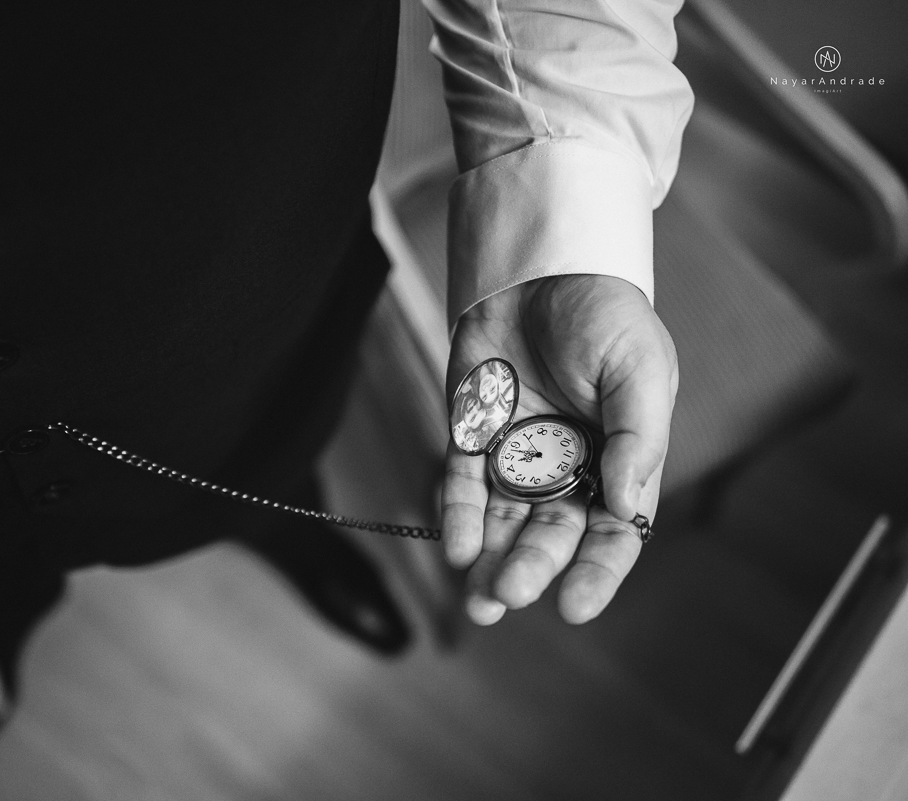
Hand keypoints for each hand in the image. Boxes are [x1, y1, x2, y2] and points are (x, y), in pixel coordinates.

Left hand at [442, 275, 677, 624]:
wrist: (542, 267)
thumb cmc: (605, 314)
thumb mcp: (640, 366)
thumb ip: (638, 434)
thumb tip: (626, 502)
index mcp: (621, 461)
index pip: (613, 531)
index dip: (598, 572)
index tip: (577, 605)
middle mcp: (570, 468)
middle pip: (553, 533)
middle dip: (532, 566)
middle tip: (510, 593)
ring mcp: (518, 455)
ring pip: (505, 522)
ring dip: (491, 560)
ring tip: (480, 598)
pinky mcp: (475, 436)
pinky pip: (465, 485)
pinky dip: (460, 516)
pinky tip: (456, 547)